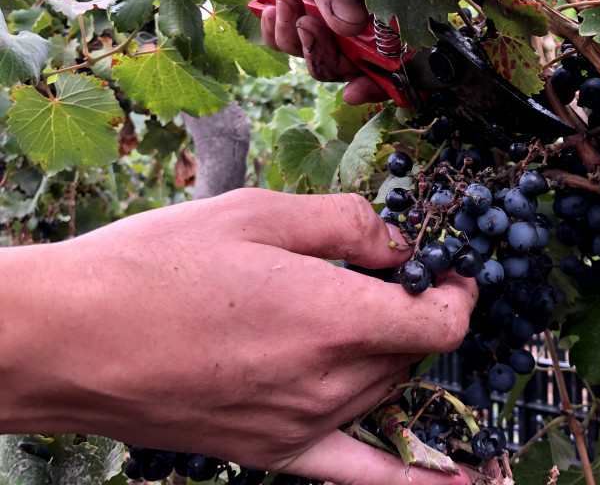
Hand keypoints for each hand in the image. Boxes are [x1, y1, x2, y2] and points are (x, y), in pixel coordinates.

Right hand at [1, 190, 475, 484]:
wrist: (70, 338)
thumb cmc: (155, 265)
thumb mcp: (257, 212)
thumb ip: (345, 222)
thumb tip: (398, 241)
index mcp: (334, 315)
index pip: (441, 321)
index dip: (458, 292)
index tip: (449, 272)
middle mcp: (329, 380)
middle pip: (413, 353)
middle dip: (414, 313)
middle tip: (388, 280)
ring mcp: (303, 424)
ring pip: (387, 391)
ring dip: (392, 356)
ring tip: (363, 322)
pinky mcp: (273, 452)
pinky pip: (363, 475)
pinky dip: (418, 479)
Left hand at [257, 0, 389, 104]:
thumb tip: (348, 27)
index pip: (402, 35)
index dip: (386, 74)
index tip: (357, 90)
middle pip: (356, 53)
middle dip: (328, 57)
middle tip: (308, 31)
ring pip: (320, 45)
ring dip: (297, 40)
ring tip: (284, 5)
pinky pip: (292, 27)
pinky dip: (278, 29)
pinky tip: (272, 8)